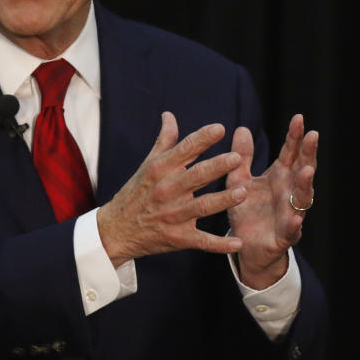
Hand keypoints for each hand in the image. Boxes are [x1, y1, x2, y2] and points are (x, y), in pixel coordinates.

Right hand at [97, 112, 247, 266]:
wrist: (116, 230)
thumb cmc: (136, 193)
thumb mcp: (148, 165)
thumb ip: (164, 140)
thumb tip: (170, 115)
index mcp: (161, 169)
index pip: (184, 149)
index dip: (202, 138)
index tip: (220, 129)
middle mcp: (167, 190)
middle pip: (196, 176)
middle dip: (217, 167)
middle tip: (236, 158)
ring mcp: (173, 215)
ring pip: (202, 206)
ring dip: (223, 200)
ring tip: (243, 192)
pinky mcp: (178, 238)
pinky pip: (201, 241)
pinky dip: (220, 244)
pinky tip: (238, 243)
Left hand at [227, 114, 317, 288]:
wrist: (247, 247)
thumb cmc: (248, 211)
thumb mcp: (240, 181)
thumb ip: (242, 158)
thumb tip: (242, 129)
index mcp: (279, 177)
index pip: (290, 153)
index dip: (295, 137)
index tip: (298, 118)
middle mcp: (289, 192)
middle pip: (302, 169)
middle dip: (308, 153)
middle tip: (313, 135)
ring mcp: (290, 213)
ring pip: (302, 198)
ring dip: (306, 185)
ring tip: (307, 170)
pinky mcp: (284, 236)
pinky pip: (291, 230)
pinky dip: (294, 224)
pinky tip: (296, 217)